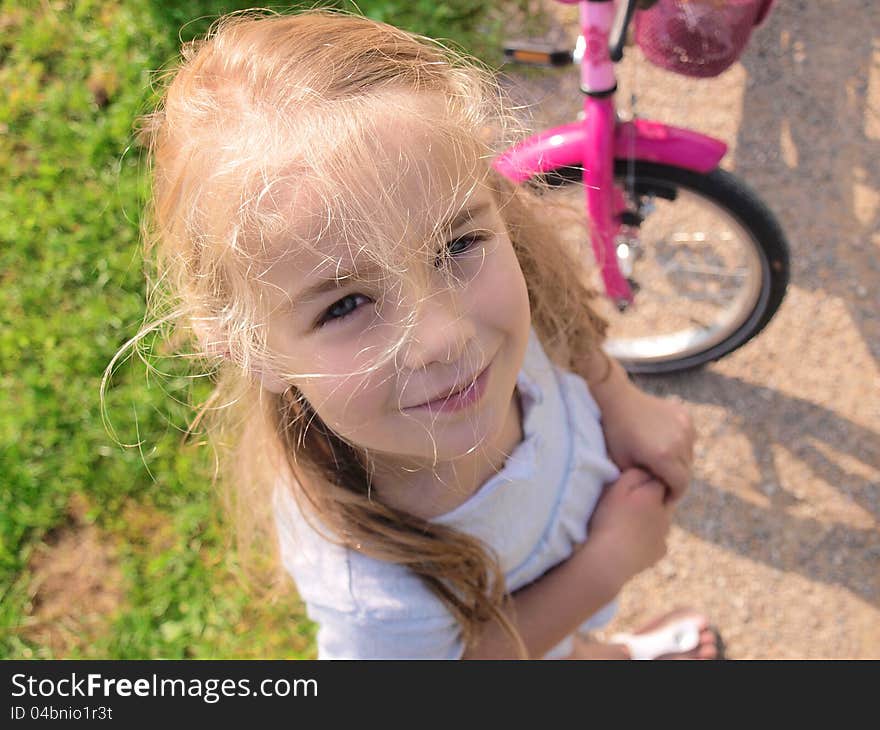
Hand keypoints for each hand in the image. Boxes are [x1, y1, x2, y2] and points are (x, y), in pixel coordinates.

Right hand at [585, 468, 671, 585]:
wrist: (609, 558)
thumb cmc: (608, 520)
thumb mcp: (614, 489)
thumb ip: (633, 475)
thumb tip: (646, 471)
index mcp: (653, 496)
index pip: (657, 482)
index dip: (645, 484)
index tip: (630, 491)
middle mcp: (665, 514)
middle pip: (660, 503)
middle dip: (648, 503)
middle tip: (626, 510)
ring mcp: (664, 535)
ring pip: (659, 522)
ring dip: (648, 522)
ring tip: (626, 528)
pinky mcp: (660, 552)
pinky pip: (656, 541)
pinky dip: (647, 540)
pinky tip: (631, 543)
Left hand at [597, 373, 695, 503]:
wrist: (617, 399)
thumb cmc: (615, 433)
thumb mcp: (623, 463)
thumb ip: (643, 480)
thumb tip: (656, 493)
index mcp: (663, 455)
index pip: (680, 485)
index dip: (673, 495)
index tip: (664, 498)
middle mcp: (679, 441)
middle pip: (687, 472)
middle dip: (676, 480)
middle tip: (662, 483)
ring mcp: (684, 426)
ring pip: (690, 456)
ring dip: (679, 463)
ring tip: (662, 464)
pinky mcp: (685, 416)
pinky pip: (689, 439)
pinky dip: (681, 446)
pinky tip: (665, 446)